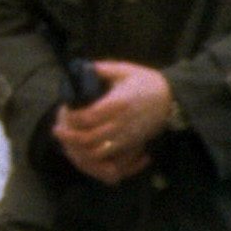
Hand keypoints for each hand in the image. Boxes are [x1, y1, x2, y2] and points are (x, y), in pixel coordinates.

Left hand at [52, 62, 174, 185]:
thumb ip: (102, 69)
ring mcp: (127, 137)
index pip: (88, 117)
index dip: (72, 118)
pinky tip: (88, 153)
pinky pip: (112, 161)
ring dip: (80, 151)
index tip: (65, 111)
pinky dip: (98, 162)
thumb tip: (81, 68)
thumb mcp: (125, 70)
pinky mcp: (131, 145)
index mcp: (119, 103)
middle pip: (89, 139)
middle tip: (58, 131)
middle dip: (69, 137)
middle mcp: (122, 123)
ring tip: (69, 144)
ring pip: (98, 153)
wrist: (172, 99)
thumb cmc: (147, 82)